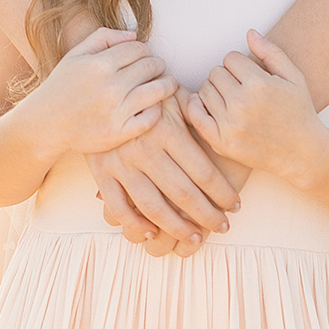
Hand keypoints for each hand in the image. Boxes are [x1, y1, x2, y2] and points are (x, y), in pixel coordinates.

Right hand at [32, 29, 175, 158]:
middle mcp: (110, 86)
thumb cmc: (62, 86)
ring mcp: (116, 111)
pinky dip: (157, 110)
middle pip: (150, 67)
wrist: (46, 123)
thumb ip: (103, 38)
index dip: (145, 50)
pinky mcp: (119, 133)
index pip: (138, 48)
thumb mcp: (75, 55)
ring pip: (157, 91)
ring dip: (168, 84)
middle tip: (159, 68)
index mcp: (99, 64)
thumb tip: (134, 35)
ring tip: (169, 83)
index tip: (146, 56)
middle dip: (158, 64)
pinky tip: (154, 106)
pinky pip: (151, 118)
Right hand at [86, 94, 241, 251]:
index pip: (203, 172)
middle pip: (183, 194)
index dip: (222, 192)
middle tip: (223, 226)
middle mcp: (145, 150)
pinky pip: (118, 207)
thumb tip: (225, 133)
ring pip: (152, 207)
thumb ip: (198, 113)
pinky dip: (134, 224)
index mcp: (167, 131)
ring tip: (195, 237)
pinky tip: (152, 233)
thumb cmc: (143, 94)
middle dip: (207, 215)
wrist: (93, 91)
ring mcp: (121, 164)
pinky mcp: (101, 173)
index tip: (235, 205)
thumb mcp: (172, 94)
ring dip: (176, 228)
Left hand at [187, 30, 322, 186]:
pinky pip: (195, 114)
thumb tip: (249, 32)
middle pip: (215, 73)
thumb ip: (271, 52)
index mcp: (259, 84)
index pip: (230, 58)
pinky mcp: (221, 142)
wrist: (302, 153)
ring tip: (230, 98)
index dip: (240, 63)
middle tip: (239, 87)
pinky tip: (210, 106)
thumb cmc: (299, 111)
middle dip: (226, 76)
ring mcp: (229, 125)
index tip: (249, 74)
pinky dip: (197, 106)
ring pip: (204, 90)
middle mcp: (241, 104)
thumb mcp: (294, 77)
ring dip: (214, 91)